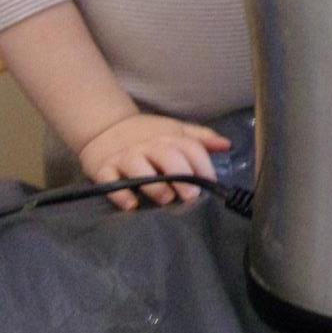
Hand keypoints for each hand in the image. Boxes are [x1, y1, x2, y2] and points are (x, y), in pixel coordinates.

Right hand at [78, 114, 230, 210]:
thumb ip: (201, 138)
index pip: (190, 148)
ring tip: (166, 198)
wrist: (106, 128)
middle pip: (167, 157)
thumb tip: (227, 144)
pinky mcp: (104, 169)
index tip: (211, 183)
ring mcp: (126, 157)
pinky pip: (110, 181)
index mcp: (169, 138)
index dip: (203, 165)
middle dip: (181, 175)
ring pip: (139, 168)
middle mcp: (148, 146)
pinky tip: (131, 204)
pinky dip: (120, 193)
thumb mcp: (176, 131)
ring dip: (154, 184)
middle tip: (191, 195)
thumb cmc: (149, 136)